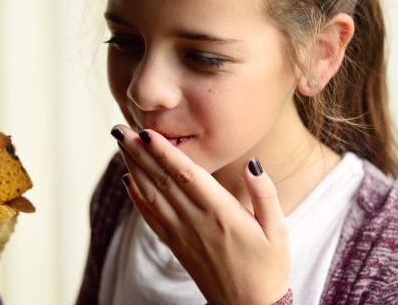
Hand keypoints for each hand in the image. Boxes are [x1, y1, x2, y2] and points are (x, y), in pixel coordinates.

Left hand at [111, 125, 290, 304]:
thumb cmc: (267, 267)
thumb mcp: (278, 230)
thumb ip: (265, 195)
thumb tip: (253, 164)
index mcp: (220, 213)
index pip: (186, 175)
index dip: (164, 152)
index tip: (146, 132)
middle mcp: (195, 221)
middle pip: (161, 180)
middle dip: (139, 152)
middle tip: (120, 130)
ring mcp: (181, 235)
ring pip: (151, 195)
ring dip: (134, 168)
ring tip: (120, 146)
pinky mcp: (175, 246)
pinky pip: (150, 218)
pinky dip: (136, 198)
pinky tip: (128, 181)